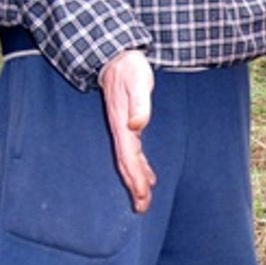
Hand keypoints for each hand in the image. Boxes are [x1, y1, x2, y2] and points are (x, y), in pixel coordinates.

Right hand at [99, 49, 155, 211]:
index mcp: (122, 123)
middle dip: (133, 186)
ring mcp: (122, 128)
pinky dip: (139, 166)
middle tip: (141, 208)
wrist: (117, 57)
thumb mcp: (138, 81)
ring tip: (142, 201)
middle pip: (126, 164)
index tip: (142, 195)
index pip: (128, 156)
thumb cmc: (129, 68)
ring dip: (135, 180)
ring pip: (128, 160)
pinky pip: (132, 151)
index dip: (135, 177)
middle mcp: (121, 129)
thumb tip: (139, 125)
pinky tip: (148, 177)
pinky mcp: (127, 124)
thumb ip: (140, 103)